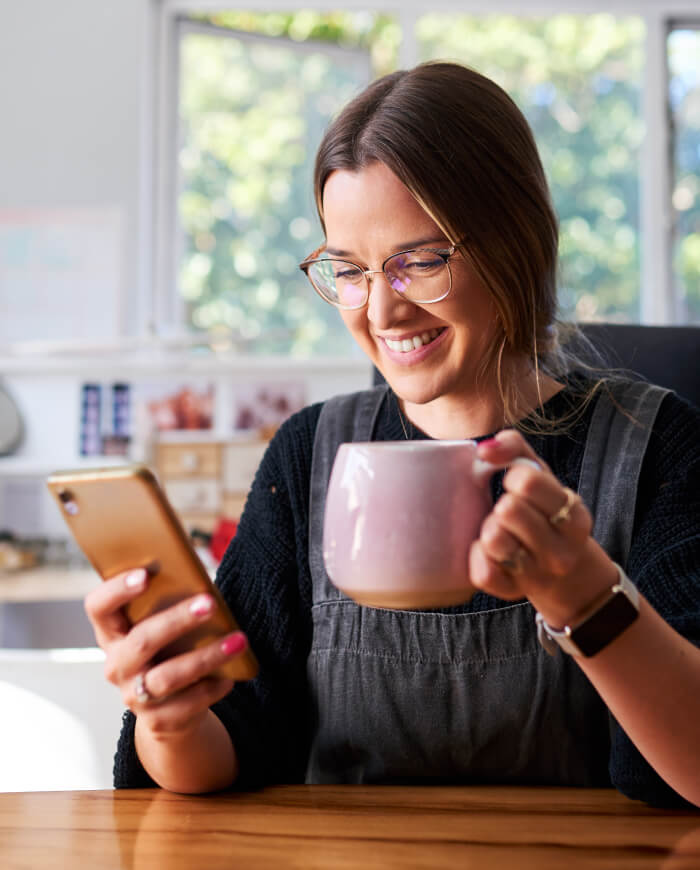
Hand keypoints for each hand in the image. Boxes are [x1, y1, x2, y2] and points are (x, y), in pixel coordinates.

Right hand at [84, 568, 246, 737]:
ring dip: (206, 656)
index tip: (145, 575)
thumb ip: (171, 606)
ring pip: (168, 676)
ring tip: (238, 640)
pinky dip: (213, 686)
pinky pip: (188, 703)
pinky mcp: (158, 720)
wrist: (172, 709)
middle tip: (210, 603)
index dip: (116, 590)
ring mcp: (134, 696)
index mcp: (112, 633)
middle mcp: (117, 665)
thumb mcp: (164, 627)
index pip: (98, 607)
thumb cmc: (172, 650)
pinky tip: (231, 675)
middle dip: (177, 620)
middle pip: (141, 640)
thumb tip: (202, 588)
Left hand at [469, 429, 616, 625]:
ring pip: (493, 540)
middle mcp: (562, 551)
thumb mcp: (540, 475)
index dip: (513, 476)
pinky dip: (477, 557)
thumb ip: (515, 448)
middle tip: (509, 512)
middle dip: (501, 504)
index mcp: (574, 516)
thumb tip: (484, 449)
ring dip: (489, 529)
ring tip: (500, 530)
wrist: (562, 571)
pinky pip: (482, 572)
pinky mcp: (512, 592)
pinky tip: (488, 552)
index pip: (528, 482)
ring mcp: (538, 576)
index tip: (517, 485)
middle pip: (508, 509)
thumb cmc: (543, 511)